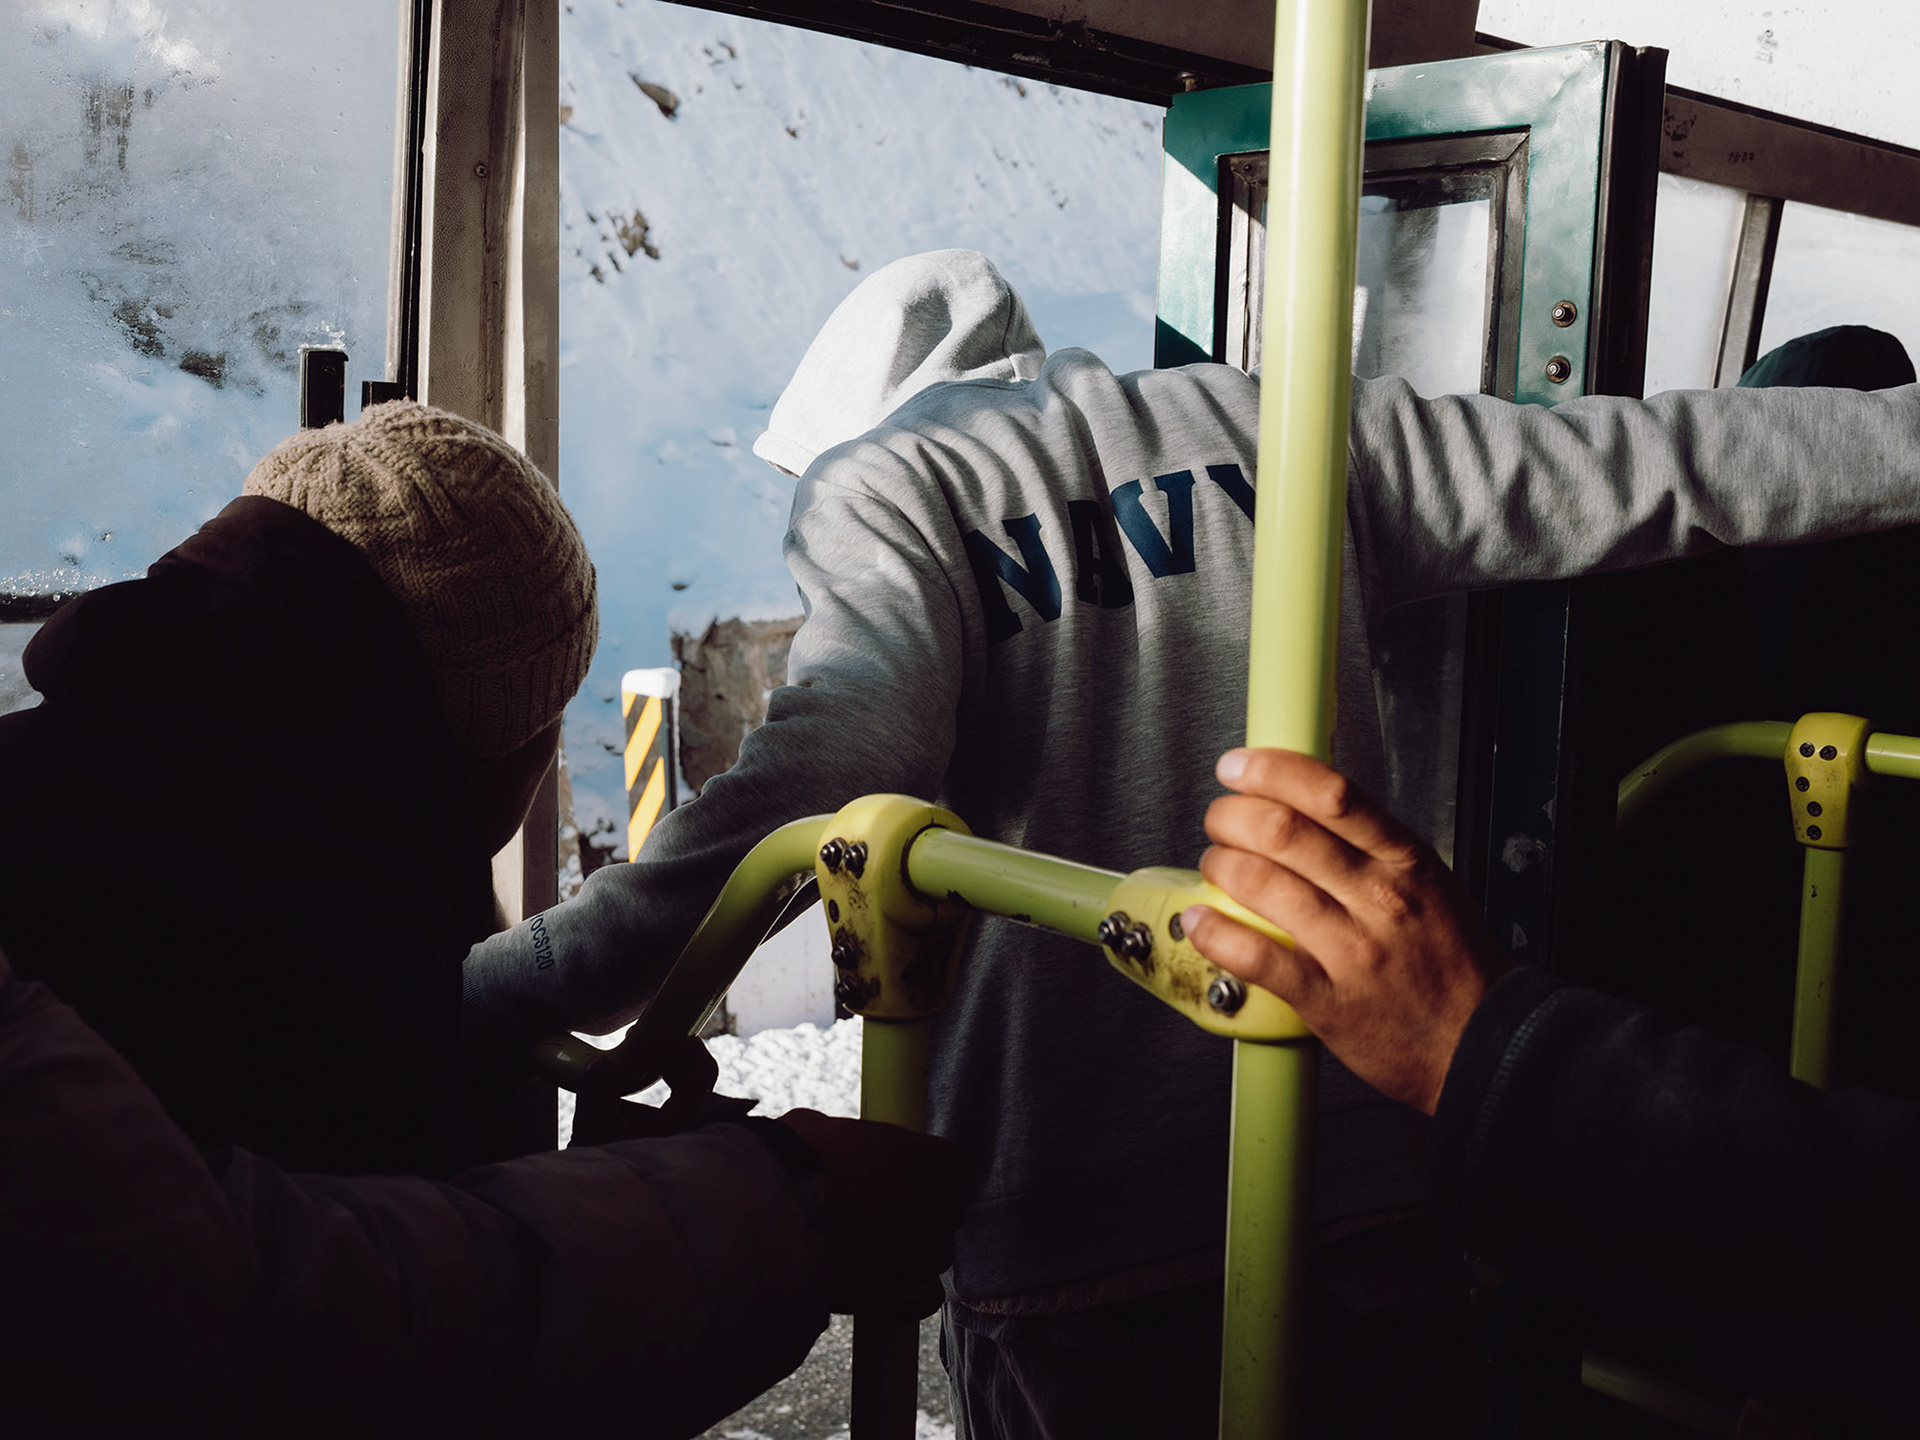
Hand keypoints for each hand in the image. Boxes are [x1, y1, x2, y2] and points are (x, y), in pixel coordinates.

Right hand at [776, 1109, 966, 1316]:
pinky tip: (894, 1284)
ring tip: (893, 1250)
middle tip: (900, 1213)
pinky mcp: (885, 1291)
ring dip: (923, 1251)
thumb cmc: (775, 1162)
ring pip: (941, 1254)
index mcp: (903, 1153)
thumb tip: (835, 1139)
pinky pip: (926, 1296)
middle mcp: (916, 1202)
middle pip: (953, 1211)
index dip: (939, 1172)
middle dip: (932, 1211)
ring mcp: (905, 1250)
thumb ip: (844, 1138)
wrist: (749, 1219)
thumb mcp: (811, 1127)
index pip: (956, 1165)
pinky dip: (915, 1292)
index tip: (923, 1177)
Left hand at [1181, 748, 1509, 1113]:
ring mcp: (1353, 949)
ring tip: (1215, 868)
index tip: (1239, 766)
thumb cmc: (1455, 966)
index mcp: (1405, 861)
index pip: (1331, 793)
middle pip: (1283, 832)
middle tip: (1220, 821)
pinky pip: (1255, 956)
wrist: (1486, 1043)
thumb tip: (1308, 808)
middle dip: (1231, 817)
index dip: (1271, 771)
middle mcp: (1380, 897)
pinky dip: (1215, 934)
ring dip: (1219, 867)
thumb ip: (1373, 848)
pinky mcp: (1328, 999)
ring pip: (1261, 884)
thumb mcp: (1432, 885)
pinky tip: (1201, 923)